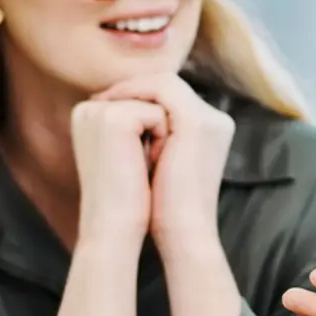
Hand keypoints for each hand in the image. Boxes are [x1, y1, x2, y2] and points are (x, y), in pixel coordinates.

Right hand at [70, 98, 168, 246]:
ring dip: (162, 138)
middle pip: (151, 100)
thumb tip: (163, 102)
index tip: (137, 164)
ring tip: (140, 167)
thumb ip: (137, 121)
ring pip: (158, 106)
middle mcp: (89, 107)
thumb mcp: (130, 150)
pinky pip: (160, 115)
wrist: (114, 228)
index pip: (142, 102)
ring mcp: (99, 109)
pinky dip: (162, 141)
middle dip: (159, 133)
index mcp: (89, 113)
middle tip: (140, 168)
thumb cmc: (128, 197)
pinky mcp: (114, 117)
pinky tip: (142, 165)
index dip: (154, 133)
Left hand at [91, 73, 234, 248]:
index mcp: (209, 132)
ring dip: (131, 89)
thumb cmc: (166, 211)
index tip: (106, 106)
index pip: (172, 99)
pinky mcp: (197, 122)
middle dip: (132, 88)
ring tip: (103, 101)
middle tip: (100, 98)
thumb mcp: (159, 167)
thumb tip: (120, 128)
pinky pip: (162, 89)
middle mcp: (215, 121)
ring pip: (164, 82)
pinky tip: (111, 105)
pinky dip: (135, 94)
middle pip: (168, 86)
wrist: (183, 233)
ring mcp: (210, 119)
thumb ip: (151, 143)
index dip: (138, 97)